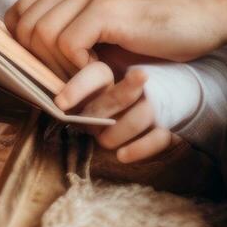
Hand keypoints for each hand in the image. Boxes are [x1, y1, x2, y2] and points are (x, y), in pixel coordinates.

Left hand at [5, 0, 225, 76]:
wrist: (203, 11)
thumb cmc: (160, 29)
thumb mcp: (108, 34)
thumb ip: (77, 40)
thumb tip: (43, 70)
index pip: (17, 14)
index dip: (22, 45)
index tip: (45, 70)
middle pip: (23, 28)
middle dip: (39, 62)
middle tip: (70, 80)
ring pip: (40, 35)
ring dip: (60, 67)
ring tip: (88, 78)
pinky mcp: (106, 11)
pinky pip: (68, 44)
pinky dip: (79, 68)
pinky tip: (104, 72)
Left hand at [56, 62, 175, 162]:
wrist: (173, 92)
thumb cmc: (114, 93)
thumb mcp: (97, 83)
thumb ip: (78, 86)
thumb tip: (53, 101)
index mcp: (117, 70)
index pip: (98, 74)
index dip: (79, 87)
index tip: (60, 104)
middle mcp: (138, 86)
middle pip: (118, 97)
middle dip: (98, 113)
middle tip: (87, 124)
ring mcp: (156, 106)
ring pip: (139, 118)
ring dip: (116, 133)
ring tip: (103, 141)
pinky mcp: (170, 127)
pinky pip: (159, 139)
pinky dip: (140, 149)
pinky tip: (122, 156)